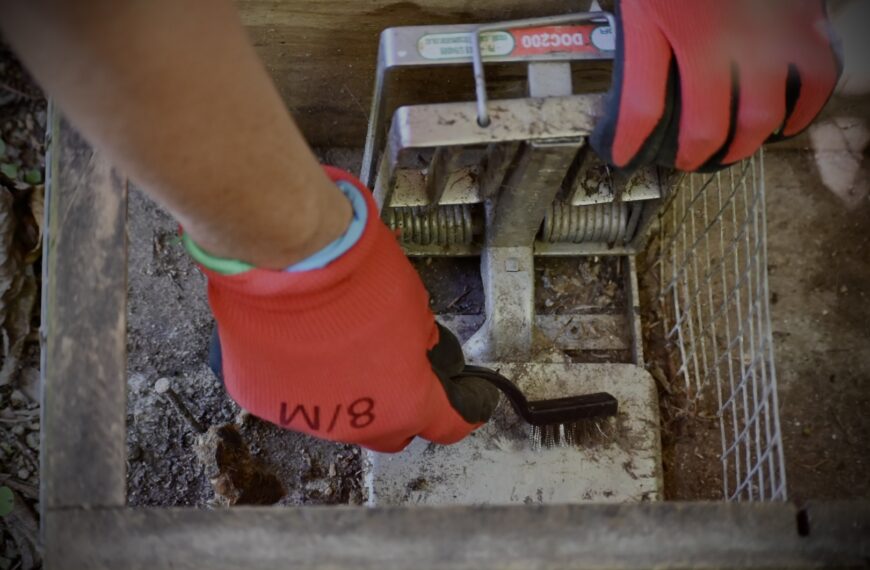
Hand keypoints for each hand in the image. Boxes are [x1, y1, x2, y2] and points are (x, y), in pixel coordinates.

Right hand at [204, 167, 498, 451]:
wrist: (288, 259)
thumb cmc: (355, 275)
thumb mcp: (416, 304)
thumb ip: (421, 340)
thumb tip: (418, 349)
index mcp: (406, 402)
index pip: (448, 423)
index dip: (465, 409)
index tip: (468, 400)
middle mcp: (357, 423)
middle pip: (393, 430)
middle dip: (403, 405)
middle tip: (402, 369)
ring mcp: (306, 416)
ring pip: (340, 416)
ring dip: (350, 392)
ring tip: (344, 346)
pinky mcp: (265, 400)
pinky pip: (294, 399)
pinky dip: (304, 380)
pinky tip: (303, 345)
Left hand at [591, 0, 841, 171]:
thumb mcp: (640, 6)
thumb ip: (637, 49)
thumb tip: (626, 95)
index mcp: (670, 29)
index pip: (642, 109)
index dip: (627, 143)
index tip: (622, 157)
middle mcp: (722, 38)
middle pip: (708, 126)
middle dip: (694, 154)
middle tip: (686, 160)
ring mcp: (768, 33)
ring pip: (761, 115)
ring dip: (743, 143)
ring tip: (728, 149)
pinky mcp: (804, 21)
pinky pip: (814, 80)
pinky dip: (801, 111)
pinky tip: (783, 123)